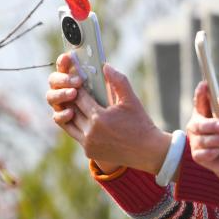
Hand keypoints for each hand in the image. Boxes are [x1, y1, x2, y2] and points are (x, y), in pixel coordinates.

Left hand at [46, 53, 170, 173]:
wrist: (147, 152)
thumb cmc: (140, 124)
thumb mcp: (131, 100)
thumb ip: (118, 81)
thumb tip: (106, 66)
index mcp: (99, 118)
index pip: (80, 98)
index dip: (77, 87)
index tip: (78, 80)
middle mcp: (90, 132)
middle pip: (72, 110)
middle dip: (71, 98)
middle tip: (72, 88)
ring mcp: (88, 144)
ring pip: (70, 124)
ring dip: (70, 112)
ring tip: (74, 102)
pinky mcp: (90, 152)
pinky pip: (77, 135)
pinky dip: (77, 126)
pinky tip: (80, 117)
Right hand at [187, 81, 218, 189]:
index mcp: (204, 111)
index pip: (200, 101)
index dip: (201, 93)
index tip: (205, 84)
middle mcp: (196, 125)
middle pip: (200, 124)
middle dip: (211, 124)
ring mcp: (195, 140)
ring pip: (203, 140)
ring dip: (216, 139)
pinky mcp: (198, 155)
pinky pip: (201, 154)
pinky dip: (210, 153)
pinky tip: (217, 151)